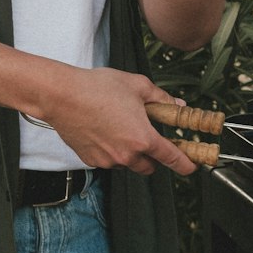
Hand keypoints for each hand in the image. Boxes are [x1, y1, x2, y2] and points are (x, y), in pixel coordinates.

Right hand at [39, 66, 197, 176]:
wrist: (61, 95)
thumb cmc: (97, 88)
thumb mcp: (138, 85)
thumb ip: (162, 98)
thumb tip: (177, 104)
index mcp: (143, 138)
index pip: (172, 159)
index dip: (185, 164)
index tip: (191, 167)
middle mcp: (127, 155)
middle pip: (150, 167)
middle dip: (154, 156)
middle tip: (150, 138)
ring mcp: (108, 161)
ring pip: (128, 164)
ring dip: (131, 153)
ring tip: (121, 127)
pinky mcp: (91, 161)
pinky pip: (109, 161)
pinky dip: (112, 151)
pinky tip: (105, 130)